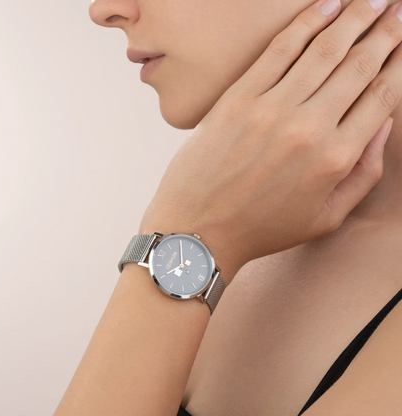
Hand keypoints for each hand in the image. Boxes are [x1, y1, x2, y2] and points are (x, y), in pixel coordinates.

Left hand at [140, 0, 400, 285]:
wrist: (198, 229)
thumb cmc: (261, 228)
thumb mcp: (324, 218)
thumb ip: (362, 174)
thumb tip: (381, 125)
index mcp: (334, 160)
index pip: (381, 96)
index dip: (399, 62)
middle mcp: (308, 128)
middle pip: (359, 65)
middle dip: (386, 31)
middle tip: (397, 8)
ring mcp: (271, 110)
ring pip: (324, 49)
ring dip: (354, 16)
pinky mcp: (238, 99)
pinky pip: (279, 49)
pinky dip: (306, 22)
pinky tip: (326, 4)